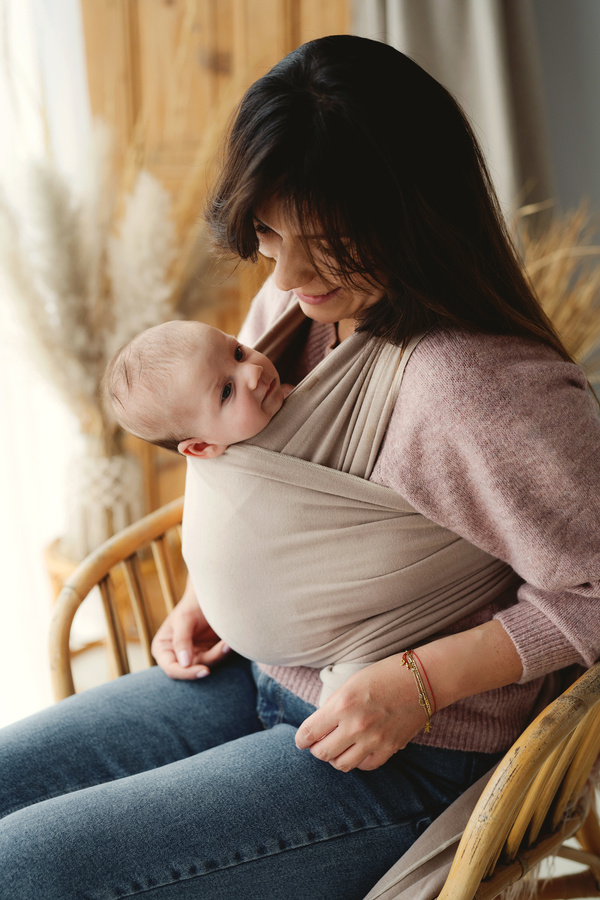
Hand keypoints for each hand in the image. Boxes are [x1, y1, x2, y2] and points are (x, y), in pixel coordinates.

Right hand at [151, 578, 229, 679]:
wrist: (210, 594)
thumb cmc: (193, 603)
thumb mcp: (184, 618)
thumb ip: (181, 640)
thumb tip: (184, 664)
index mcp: (163, 648)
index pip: (172, 669)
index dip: (186, 673)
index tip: (205, 670)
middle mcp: (177, 655)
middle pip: (191, 670)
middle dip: (208, 662)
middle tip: (223, 650)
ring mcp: (194, 655)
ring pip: (207, 664)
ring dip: (219, 653)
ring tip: (228, 641)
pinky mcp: (209, 653)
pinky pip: (218, 657)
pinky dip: (224, 651)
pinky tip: (230, 642)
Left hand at [295, 655, 426, 771]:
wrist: (423, 679)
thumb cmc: (386, 674)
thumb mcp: (351, 682)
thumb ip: (334, 705)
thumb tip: (320, 724)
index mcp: (343, 704)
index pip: (309, 732)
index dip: (301, 739)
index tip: (301, 740)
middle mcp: (356, 725)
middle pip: (322, 753)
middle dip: (316, 749)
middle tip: (318, 743)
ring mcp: (374, 740)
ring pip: (341, 764)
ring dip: (335, 757)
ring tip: (337, 747)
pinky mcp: (390, 749)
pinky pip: (365, 766)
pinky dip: (357, 761)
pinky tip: (357, 749)